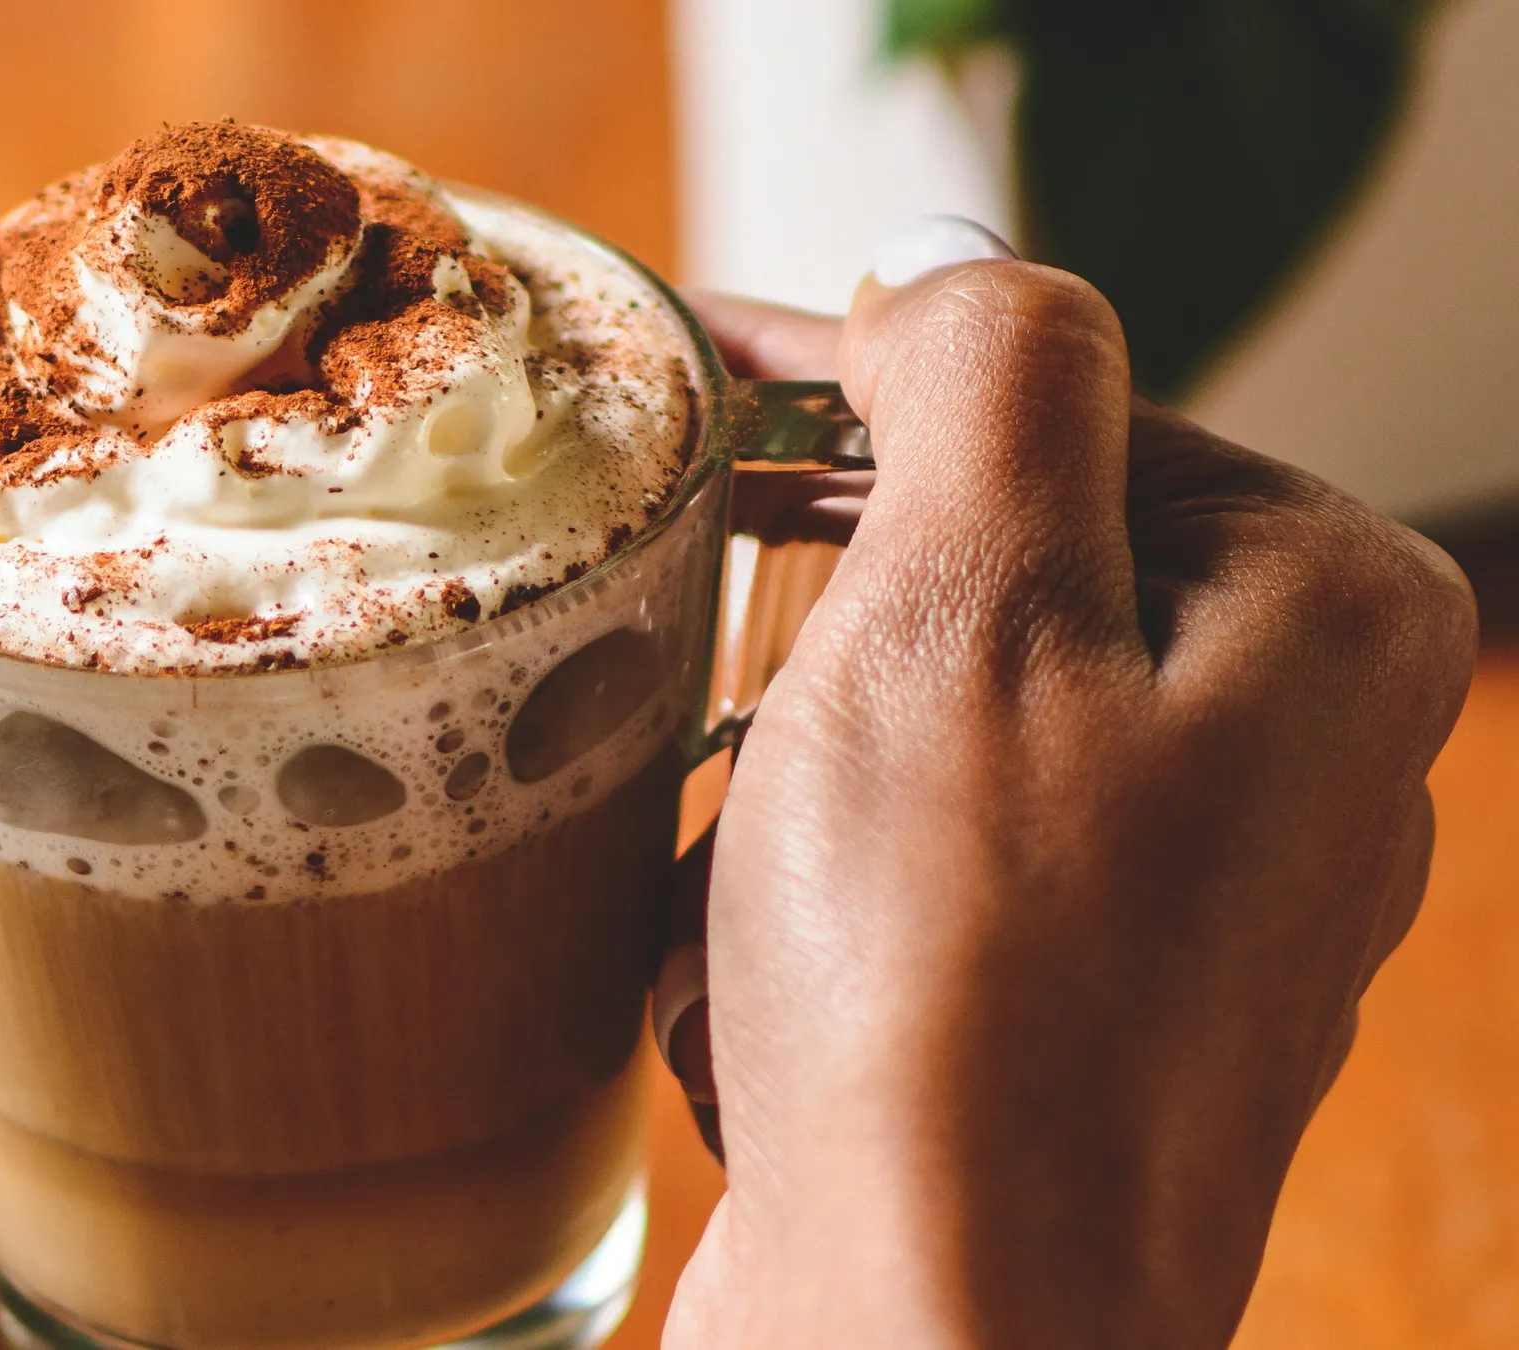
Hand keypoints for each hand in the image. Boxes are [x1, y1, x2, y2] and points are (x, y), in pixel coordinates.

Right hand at [661, 222, 1475, 1347]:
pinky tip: (758, 1003)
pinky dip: (803, 913)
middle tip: (690, 655)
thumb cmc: (963, 994)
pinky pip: (909, 883)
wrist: (936, 1344)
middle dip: (807, 641)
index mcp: (1320, 613)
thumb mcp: (966, 605)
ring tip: (739, 907)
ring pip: (920, 734)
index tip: (688, 376)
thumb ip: (984, 380)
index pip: (1060, 407)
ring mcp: (1191, 902)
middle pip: (985, 578)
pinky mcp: (1082, 1018)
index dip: (853, 386)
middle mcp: (1293, 756)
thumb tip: (949, 268)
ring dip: (785, 796)